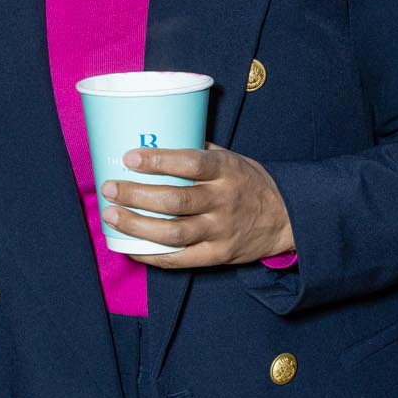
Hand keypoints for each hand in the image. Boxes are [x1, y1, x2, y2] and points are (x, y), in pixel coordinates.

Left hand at [101, 146, 293, 269]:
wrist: (287, 219)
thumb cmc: (249, 183)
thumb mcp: (233, 159)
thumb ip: (199, 152)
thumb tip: (158, 138)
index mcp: (227, 171)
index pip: (191, 163)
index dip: (158, 161)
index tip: (130, 158)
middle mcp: (224, 201)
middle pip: (175, 200)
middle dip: (136, 194)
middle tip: (110, 188)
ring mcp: (220, 231)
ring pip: (173, 232)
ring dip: (137, 225)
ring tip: (111, 216)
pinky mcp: (218, 255)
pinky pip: (179, 259)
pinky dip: (151, 254)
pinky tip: (130, 246)